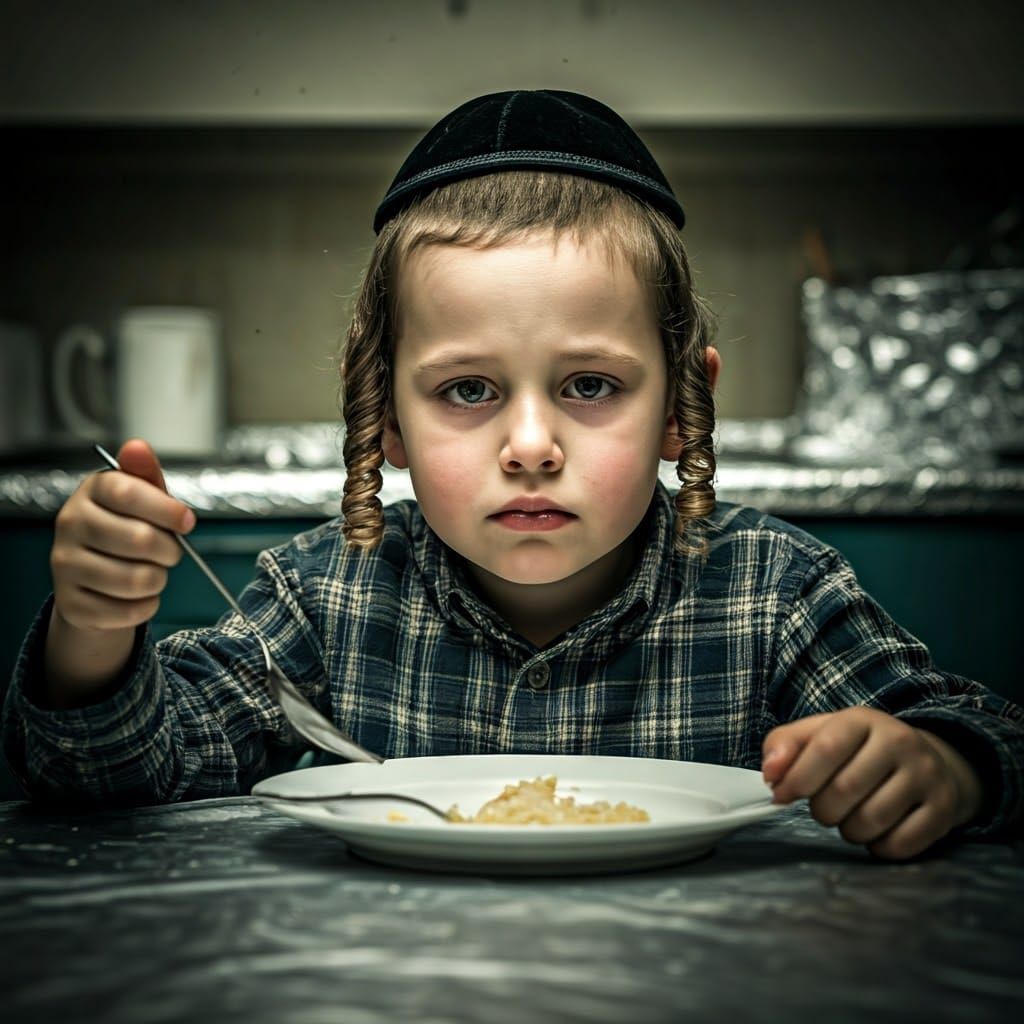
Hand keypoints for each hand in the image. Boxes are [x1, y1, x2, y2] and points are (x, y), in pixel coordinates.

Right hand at [50, 438, 195, 630]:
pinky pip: (128, 611)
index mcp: (91, 492)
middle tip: (171, 552)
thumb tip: (138, 446)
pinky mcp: (71, 603)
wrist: (93, 579)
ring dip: (159, 580)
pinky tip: (139, 596)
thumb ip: (146, 475)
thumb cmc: (127, 529)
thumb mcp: (141, 498)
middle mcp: (70, 525)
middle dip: (170, 550)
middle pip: (138, 539)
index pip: (127, 492)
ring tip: (153, 573)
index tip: (187, 521)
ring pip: (136, 579)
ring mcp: (65, 565)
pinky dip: (146, 606)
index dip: (165, 508)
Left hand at [762, 707, 982, 859]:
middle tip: (824, 808)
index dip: (797, 778)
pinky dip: (878, 847)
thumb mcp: (819, 734)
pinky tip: (877, 832)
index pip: (825, 748)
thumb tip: (770, 774)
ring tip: (849, 818)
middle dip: (822, 810)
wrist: (926, 761)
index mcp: (863, 719)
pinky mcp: (945, 809)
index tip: (780, 795)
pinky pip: (900, 844)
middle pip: (845, 789)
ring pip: (872, 820)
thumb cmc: (858, 751)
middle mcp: (900, 741)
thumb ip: (784, 746)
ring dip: (849, 831)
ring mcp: (927, 774)